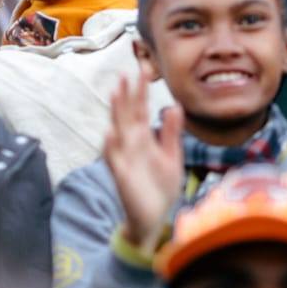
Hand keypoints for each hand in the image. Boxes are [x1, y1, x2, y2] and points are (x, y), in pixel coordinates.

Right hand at [102, 70, 184, 247]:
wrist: (155, 218)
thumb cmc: (160, 186)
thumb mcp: (172, 157)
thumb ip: (172, 133)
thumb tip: (175, 106)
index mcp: (144, 138)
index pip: (141, 109)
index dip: (141, 90)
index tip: (144, 69)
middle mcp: (131, 144)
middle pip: (126, 114)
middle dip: (125, 94)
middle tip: (125, 72)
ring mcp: (124, 157)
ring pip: (117, 129)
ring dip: (115, 112)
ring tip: (115, 92)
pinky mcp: (121, 175)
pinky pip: (113, 158)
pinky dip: (110, 145)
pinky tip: (110, 132)